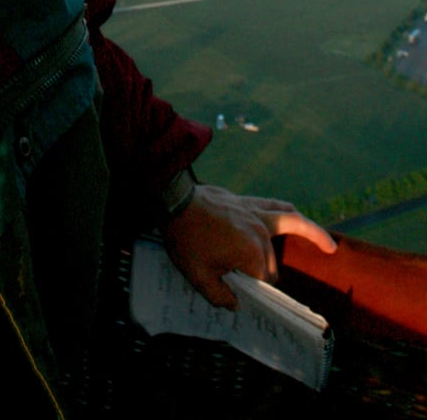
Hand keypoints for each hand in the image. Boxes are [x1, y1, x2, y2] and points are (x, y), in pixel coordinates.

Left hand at [162, 184, 336, 308]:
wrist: (175, 201)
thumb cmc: (186, 239)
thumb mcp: (197, 276)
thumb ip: (219, 296)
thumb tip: (236, 305)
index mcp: (252, 254)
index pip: (262, 282)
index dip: (252, 290)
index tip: (239, 294)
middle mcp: (262, 233)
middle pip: (271, 263)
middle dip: (262, 275)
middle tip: (243, 282)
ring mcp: (259, 214)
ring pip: (293, 225)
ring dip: (312, 235)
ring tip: (330, 247)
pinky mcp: (251, 202)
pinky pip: (278, 207)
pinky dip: (292, 213)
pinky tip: (298, 216)